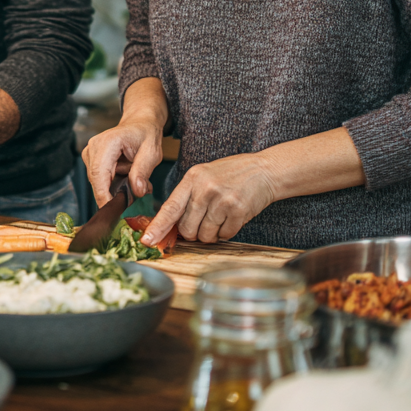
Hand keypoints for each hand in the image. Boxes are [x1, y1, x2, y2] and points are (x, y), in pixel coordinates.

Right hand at [82, 116, 163, 205]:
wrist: (139, 123)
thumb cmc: (146, 134)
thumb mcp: (151, 153)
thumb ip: (143, 172)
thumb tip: (136, 191)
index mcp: (108, 142)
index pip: (99, 174)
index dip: (103, 195)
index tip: (111, 211)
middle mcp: (94, 146)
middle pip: (97, 181)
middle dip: (114, 194)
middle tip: (137, 195)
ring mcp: (90, 153)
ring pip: (98, 182)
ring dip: (116, 187)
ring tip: (136, 179)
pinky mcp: (91, 159)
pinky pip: (100, 179)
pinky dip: (113, 183)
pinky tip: (127, 176)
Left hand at [143, 153, 277, 245]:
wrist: (263, 170)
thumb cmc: (231, 174)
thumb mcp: (203, 176)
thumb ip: (187, 197)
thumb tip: (171, 225)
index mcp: (192, 179)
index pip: (170, 208)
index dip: (157, 227)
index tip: (147, 240)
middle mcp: (205, 189)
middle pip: (187, 229)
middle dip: (193, 233)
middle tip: (204, 221)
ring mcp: (222, 200)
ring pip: (206, 236)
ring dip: (212, 234)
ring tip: (220, 215)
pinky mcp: (238, 211)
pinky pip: (224, 236)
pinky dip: (227, 232)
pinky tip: (232, 216)